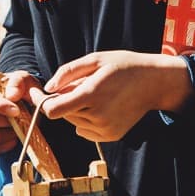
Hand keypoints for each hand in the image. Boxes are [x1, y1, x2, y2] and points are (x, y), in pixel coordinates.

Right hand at [0, 70, 45, 154]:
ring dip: (9, 134)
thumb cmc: (20, 88)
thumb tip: (12, 95)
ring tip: (20, 127)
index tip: (16, 111)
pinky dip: (6, 145)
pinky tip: (15, 138)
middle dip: (7, 123)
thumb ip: (18, 83)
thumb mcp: (23, 79)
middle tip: (22, 120)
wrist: (21, 102)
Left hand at [41, 51, 191, 142]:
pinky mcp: (111, 136)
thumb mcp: (96, 59)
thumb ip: (68, 73)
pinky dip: (85, 120)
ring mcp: (105, 129)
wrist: (154, 82)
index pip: (53, 110)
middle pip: (63, 114)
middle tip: (81, 85)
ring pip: (74, 122)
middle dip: (65, 100)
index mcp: (92, 94)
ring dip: (76, 109)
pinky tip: (101, 106)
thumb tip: (48, 87)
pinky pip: (84, 131)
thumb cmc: (124, 66)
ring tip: (95, 94)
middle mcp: (98, 116)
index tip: (40, 93)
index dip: (43, 102)